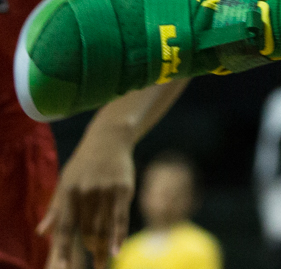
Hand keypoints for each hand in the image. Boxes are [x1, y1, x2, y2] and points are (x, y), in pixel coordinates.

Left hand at [39, 123, 135, 268]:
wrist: (109, 138)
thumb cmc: (83, 164)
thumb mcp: (65, 181)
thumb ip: (55, 209)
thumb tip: (42, 233)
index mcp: (70, 191)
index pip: (65, 227)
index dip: (63, 249)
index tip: (62, 268)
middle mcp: (88, 191)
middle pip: (87, 231)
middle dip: (88, 252)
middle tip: (88, 267)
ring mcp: (107, 189)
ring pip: (104, 227)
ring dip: (103, 249)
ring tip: (101, 265)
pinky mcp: (124, 188)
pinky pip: (121, 217)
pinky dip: (119, 235)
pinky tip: (116, 250)